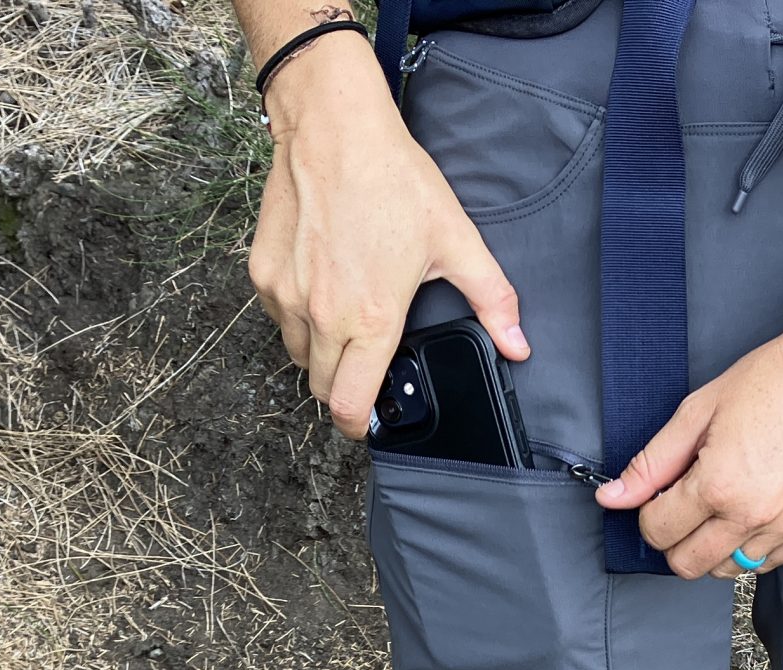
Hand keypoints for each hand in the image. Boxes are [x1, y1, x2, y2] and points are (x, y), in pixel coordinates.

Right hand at [248, 33, 526, 439]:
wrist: (334, 131)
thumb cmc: (393, 180)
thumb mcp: (456, 241)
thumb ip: (492, 300)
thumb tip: (518, 344)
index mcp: (371, 319)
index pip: (349, 405)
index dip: (359, 425)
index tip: (369, 422)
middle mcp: (322, 315)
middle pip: (322, 388)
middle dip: (343, 388)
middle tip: (365, 367)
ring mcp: (286, 296)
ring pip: (297, 354)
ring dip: (320, 352)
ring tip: (347, 321)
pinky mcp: (263, 273)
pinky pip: (278, 318)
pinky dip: (297, 317)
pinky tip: (322, 286)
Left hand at [595, 298, 782, 578]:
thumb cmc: (773, 379)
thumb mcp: (698, 411)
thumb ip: (651, 463)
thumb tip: (611, 497)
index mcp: (719, 485)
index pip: (658, 531)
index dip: (649, 512)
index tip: (662, 492)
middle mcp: (753, 516)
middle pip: (687, 564)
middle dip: (674, 539)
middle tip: (684, 505)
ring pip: (727, 569)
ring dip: (712, 546)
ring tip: (722, 504)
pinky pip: (766, 563)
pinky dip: (749, 547)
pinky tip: (750, 511)